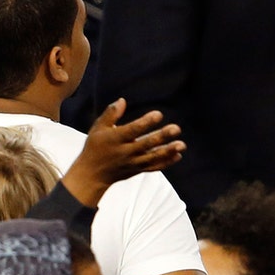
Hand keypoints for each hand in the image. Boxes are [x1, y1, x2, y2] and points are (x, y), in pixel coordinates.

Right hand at [59, 98, 185, 205]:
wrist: (92, 174)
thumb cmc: (95, 146)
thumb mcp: (98, 128)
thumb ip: (110, 114)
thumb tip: (122, 100)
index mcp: (115, 139)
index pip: (133, 130)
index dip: (146, 122)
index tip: (158, 114)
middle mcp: (125, 151)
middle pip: (146, 144)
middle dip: (162, 136)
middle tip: (176, 128)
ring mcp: (132, 162)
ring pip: (152, 157)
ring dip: (168, 151)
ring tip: (181, 144)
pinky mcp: (137, 170)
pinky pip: (153, 167)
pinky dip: (166, 162)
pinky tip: (178, 155)